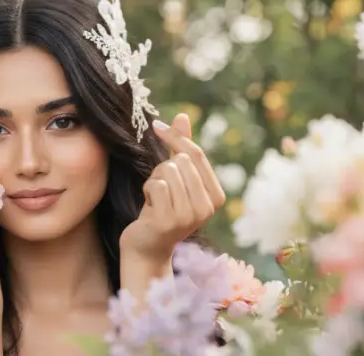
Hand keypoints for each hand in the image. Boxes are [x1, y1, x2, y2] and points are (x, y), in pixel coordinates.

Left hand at [120, 114, 225, 275]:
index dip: (176, 136)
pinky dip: (148, 190)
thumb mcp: (176, 177)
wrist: (147, 247)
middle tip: (161, 190)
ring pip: (167, 170)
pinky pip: (156, 184)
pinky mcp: (170, 221)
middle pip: (181, 160)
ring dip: (154, 180)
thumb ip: (182, 148)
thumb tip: (183, 116)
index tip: (157, 126)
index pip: (197, 153)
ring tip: (156, 200)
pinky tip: (150, 208)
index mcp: (216, 196)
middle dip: (163, 168)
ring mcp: (190, 216)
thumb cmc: (162, 208)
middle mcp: (207, 208)